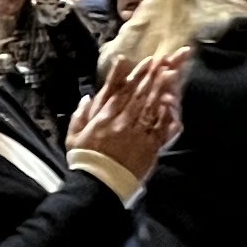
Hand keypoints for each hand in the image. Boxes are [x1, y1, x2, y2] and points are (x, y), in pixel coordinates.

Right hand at [66, 51, 183, 182]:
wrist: (99, 184)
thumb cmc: (86, 160)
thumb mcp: (74, 135)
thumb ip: (80, 115)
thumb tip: (87, 98)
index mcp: (104, 117)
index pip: (120, 90)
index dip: (133, 75)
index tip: (142, 62)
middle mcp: (121, 121)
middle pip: (139, 94)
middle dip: (150, 76)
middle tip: (161, 61)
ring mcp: (137, 133)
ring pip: (151, 106)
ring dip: (160, 89)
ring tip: (170, 74)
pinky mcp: (149, 147)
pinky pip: (160, 127)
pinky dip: (166, 114)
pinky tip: (172, 102)